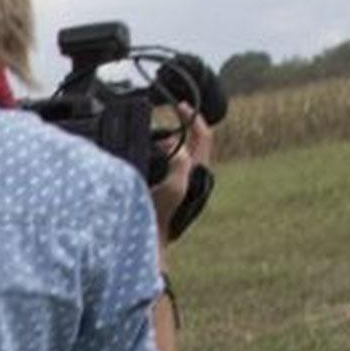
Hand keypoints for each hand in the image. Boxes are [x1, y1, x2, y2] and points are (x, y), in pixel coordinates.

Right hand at [151, 104, 214, 242]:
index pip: (203, 136)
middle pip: (193, 142)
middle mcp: (193, 176)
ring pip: (180, 153)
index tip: (178, 106)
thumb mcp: (172, 189)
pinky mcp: (170, 191)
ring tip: (151, 137)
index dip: (193, 118)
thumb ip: (179, 164)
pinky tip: (146, 158)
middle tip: (163, 120)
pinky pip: (168, 165)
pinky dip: (160, 156)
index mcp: (197, 172)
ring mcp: (181, 184)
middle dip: (179, 127)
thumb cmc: (159, 220)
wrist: (150, 244)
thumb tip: (174, 144)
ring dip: (168, 142)